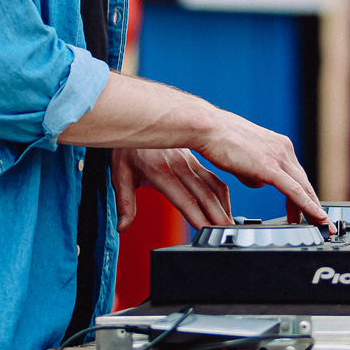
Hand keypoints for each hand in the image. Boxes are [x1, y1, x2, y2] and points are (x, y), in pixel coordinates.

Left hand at [111, 146, 232, 230]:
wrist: (135, 116)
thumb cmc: (127, 147)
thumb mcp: (119, 174)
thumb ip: (125, 203)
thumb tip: (123, 227)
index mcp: (160, 170)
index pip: (183, 198)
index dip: (196, 216)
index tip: (206, 231)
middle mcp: (179, 164)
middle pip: (203, 194)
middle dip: (216, 216)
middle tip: (226, 234)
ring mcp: (189, 160)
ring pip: (213, 185)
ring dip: (223, 205)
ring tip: (229, 224)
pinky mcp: (194, 158)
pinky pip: (213, 177)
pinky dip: (222, 193)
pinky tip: (225, 206)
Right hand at [192, 110, 328, 226]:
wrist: (209, 128)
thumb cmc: (220, 141)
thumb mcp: (244, 158)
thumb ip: (255, 170)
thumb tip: (260, 182)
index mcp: (278, 145)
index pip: (297, 175)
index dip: (306, 194)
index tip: (309, 210)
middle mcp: (284, 149)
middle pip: (304, 183)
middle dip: (314, 205)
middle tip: (320, 223)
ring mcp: (279, 156)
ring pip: (304, 188)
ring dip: (313, 209)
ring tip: (319, 226)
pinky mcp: (271, 167)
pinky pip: (295, 191)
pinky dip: (308, 205)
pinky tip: (316, 216)